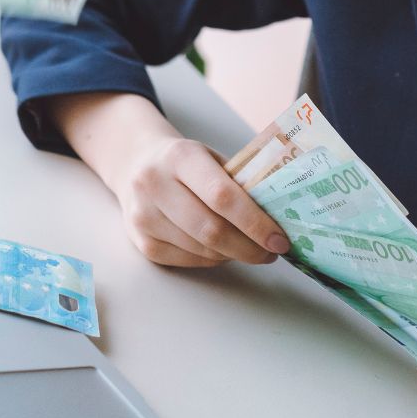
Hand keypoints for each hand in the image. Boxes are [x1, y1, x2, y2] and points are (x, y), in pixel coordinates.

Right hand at [112, 136, 291, 267]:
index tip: (279, 239)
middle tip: (271, 252)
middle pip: (211, 230)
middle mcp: (154, 184)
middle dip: (249, 247)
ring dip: (233, 255)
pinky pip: (187, 261)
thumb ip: (239, 183)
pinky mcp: (140, 241)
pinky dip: (212, 260)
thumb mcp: (211, 158)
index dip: (255, 223)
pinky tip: (224, 251)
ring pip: (200, 250)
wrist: (136, 163)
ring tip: (251, 249)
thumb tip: (277, 218)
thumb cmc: (186, 163)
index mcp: (180, 156)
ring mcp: (143, 215)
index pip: (222, 196)